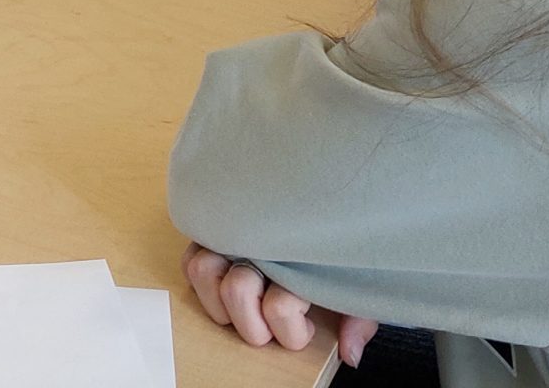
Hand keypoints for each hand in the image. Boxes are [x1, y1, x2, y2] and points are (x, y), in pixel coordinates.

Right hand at [182, 248, 374, 366]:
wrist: (335, 193)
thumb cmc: (338, 245)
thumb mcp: (358, 281)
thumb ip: (358, 317)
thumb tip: (348, 355)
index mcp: (295, 249)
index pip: (279, 307)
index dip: (294, 331)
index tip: (310, 326)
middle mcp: (256, 237)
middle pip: (236, 292)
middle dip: (254, 324)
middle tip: (274, 320)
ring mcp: (230, 230)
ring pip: (203, 270)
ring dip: (224, 301)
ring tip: (249, 305)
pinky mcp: (211, 230)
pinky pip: (190, 258)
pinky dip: (205, 276)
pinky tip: (230, 282)